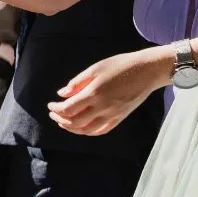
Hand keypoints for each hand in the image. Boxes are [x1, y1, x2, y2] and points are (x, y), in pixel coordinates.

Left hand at [46, 48, 169, 136]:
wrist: (147, 71)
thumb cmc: (120, 65)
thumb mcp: (96, 68)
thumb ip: (77, 82)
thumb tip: (61, 95)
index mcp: (94, 93)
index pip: (68, 108)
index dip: (56, 109)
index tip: (50, 105)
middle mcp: (102, 107)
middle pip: (75, 122)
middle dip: (60, 120)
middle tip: (54, 114)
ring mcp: (112, 115)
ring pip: (87, 130)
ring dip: (72, 128)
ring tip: (64, 122)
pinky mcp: (120, 118)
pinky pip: (101, 130)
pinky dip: (88, 132)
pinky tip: (82, 127)